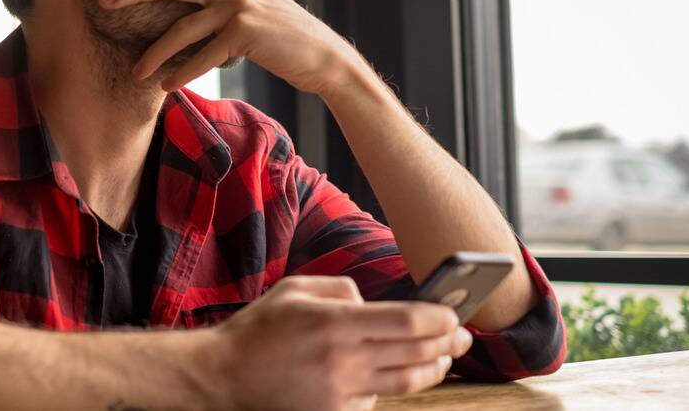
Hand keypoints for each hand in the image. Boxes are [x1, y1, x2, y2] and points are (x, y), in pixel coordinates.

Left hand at [99, 0, 359, 94]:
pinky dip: (182, 73)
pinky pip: (203, 56)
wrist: (324, 59)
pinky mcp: (245, 33)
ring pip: (185, 27)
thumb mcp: (260, 6)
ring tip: (137, 70)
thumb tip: (201, 5)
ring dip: (156, 52)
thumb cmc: (288, 38)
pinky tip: (166, 85)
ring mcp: (242, 6)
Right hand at [195, 275, 471, 410]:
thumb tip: (372, 303)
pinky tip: (394, 375)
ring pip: (405, 382)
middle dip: (446, 343)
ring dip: (433, 369)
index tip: (453, 314)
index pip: (405, 320)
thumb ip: (341, 289)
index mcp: (333, 322)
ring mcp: (340, 391)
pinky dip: (390, 387)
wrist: (226, 376)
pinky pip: (377, 400)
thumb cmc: (259, 329)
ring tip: (444, 357)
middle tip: (462, 336)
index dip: (438, 318)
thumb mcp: (295, 289)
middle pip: (415, 352)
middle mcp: (342, 359)